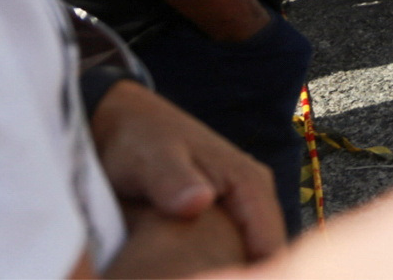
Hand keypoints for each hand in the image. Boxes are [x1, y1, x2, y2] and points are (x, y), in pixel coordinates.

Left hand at [90, 81, 284, 263]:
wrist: (122, 128)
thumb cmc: (137, 140)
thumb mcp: (151, 158)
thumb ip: (172, 180)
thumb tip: (198, 202)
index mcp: (250, 184)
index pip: (270, 249)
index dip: (252, 277)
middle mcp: (254, 200)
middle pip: (262, 261)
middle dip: (237, 276)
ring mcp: (240, 212)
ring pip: (246, 262)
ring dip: (225, 274)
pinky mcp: (222, 224)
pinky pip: (229, 259)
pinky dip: (214, 272)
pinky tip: (188, 277)